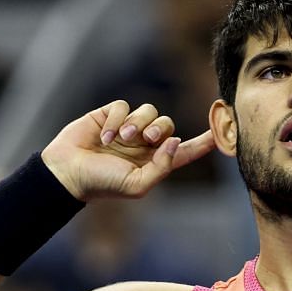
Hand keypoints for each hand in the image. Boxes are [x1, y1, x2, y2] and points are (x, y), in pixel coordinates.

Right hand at [39, 101, 215, 201]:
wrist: (67, 172)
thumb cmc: (102, 184)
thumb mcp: (137, 185)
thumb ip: (162, 167)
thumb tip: (177, 142)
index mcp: (155, 162)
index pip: (187, 150)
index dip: (206, 141)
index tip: (224, 130)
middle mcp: (144, 144)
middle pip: (168, 125)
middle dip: (159, 129)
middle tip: (145, 139)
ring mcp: (128, 128)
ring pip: (148, 111)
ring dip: (137, 123)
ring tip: (122, 138)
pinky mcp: (111, 115)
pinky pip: (124, 106)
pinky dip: (117, 119)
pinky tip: (105, 135)